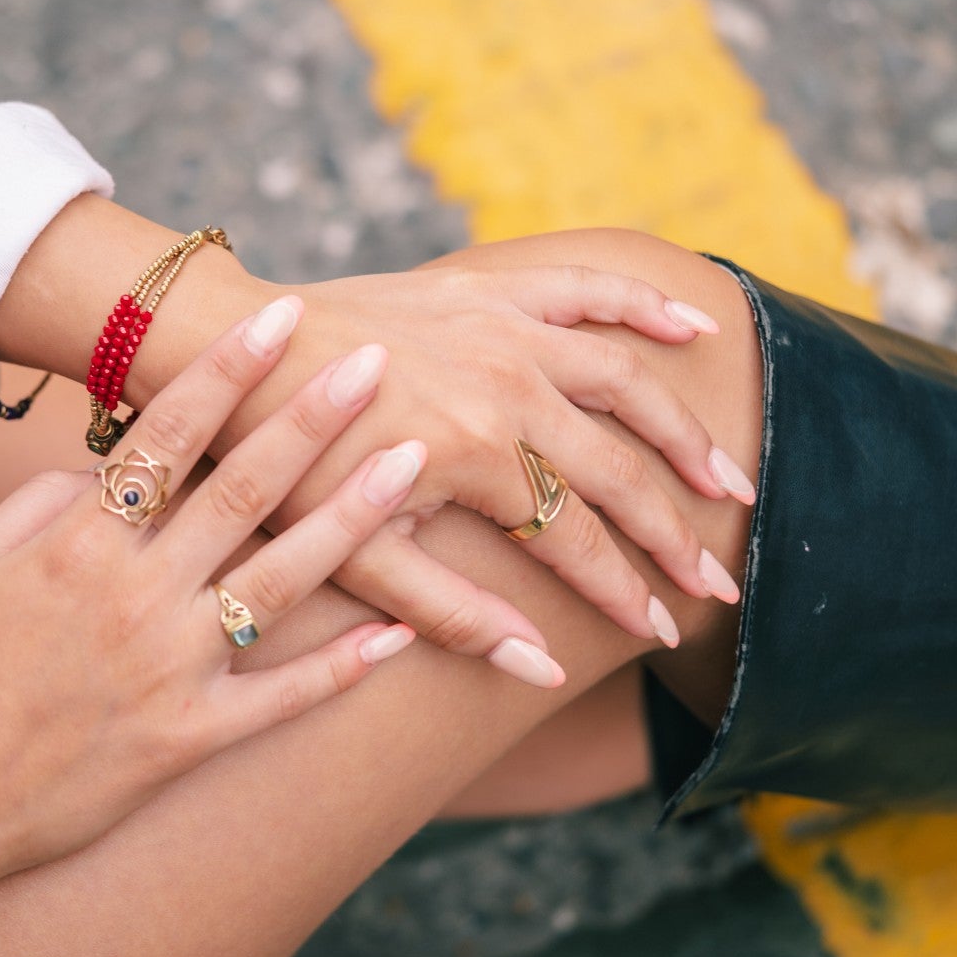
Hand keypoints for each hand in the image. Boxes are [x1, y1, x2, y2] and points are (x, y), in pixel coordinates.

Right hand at [0, 298, 419, 941]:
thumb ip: (41, 502)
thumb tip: (106, 468)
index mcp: (78, 545)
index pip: (167, 436)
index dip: (228, 370)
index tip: (281, 317)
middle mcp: (135, 598)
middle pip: (243, 491)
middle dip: (313, 419)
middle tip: (375, 364)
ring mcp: (171, 670)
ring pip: (282, 580)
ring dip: (353, 517)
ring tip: (411, 462)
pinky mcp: (192, 740)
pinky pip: (283, 698)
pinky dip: (344, 669)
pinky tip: (402, 633)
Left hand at [211, 251, 753, 668]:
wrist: (225, 353)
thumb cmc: (278, 465)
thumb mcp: (351, 556)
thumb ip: (451, 612)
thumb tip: (543, 669)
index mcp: (476, 456)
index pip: (579, 542)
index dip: (626, 594)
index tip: (663, 635)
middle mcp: (506, 386)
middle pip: (619, 471)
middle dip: (676, 536)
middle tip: (720, 585)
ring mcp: (501, 328)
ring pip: (626, 381)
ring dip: (686, 433)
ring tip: (731, 484)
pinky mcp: (484, 289)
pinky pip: (583, 287)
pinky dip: (642, 300)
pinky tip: (693, 320)